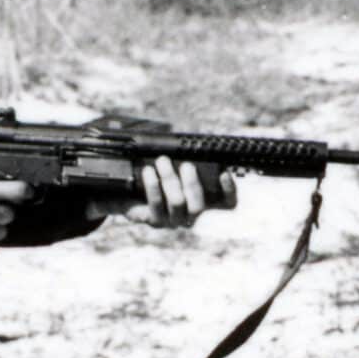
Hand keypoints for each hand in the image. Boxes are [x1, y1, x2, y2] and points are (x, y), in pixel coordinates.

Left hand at [85, 157, 236, 227]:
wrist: (129, 190)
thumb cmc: (159, 173)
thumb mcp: (175, 162)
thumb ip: (187, 153)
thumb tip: (194, 136)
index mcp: (203, 202)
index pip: (227, 204)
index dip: (229, 191)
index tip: (223, 173)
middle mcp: (191, 216)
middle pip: (198, 206)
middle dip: (192, 183)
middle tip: (186, 165)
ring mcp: (172, 221)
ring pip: (176, 203)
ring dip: (170, 179)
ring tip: (162, 161)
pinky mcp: (154, 221)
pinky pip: (155, 205)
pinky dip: (152, 186)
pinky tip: (148, 172)